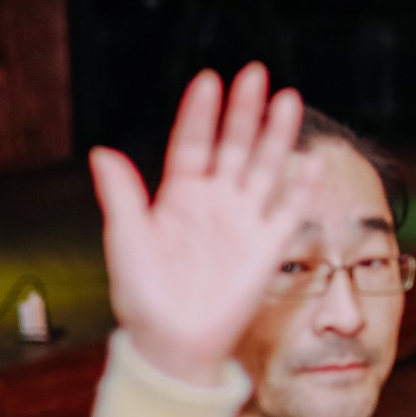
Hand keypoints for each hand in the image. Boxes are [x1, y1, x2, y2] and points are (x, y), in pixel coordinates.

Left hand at [88, 64, 312, 386]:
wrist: (173, 343)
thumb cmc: (144, 296)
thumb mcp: (127, 241)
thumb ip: (121, 196)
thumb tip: (102, 151)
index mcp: (178, 197)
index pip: (192, 144)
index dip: (200, 114)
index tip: (208, 81)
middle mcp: (214, 202)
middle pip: (233, 146)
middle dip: (244, 111)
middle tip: (254, 73)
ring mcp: (243, 222)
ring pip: (264, 168)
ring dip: (277, 135)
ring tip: (288, 99)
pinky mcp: (267, 248)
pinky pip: (288, 211)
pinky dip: (302, 187)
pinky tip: (313, 161)